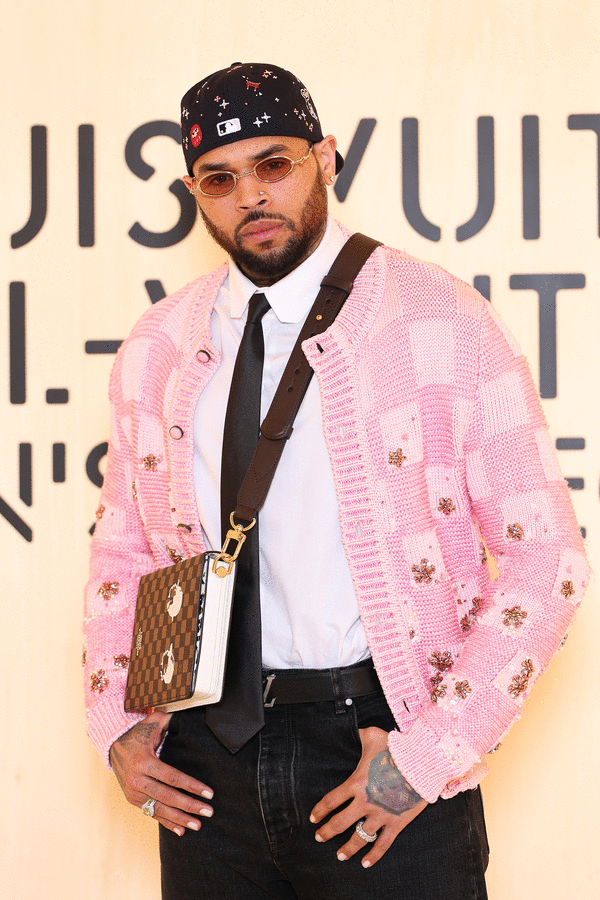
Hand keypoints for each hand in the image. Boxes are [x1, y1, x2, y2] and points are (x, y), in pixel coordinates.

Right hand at [109, 710, 213, 835]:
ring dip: (180, 819)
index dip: (192, 786)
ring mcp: (133, 793)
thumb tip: (190, 710)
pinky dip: (166, 823)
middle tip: (208, 812)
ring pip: (160, 810)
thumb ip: (170, 718)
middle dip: (190, 806)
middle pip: (168, 797)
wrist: (112, 745)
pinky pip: (151, 814)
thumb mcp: (153, 722)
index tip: (209, 793)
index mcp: (144, 761)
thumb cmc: (138, 732)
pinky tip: (181, 831)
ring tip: (198, 825)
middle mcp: (137, 780)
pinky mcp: (132, 800)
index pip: (172, 777)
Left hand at [310, 726, 427, 867]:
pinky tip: (365, 864)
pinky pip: (383, 845)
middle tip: (319, 837)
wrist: (422, 762)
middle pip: (339, 823)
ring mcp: (380, 815)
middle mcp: (364, 802)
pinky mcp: (396, 823)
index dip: (319, 811)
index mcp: (355, 783)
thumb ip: (360, 735)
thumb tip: (352, 728)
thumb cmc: (396, 747)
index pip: (331, 801)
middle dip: (326, 832)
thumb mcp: (373, 735)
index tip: (313, 818)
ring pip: (359, 838)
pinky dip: (374, 856)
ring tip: (339, 856)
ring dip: (347, 848)